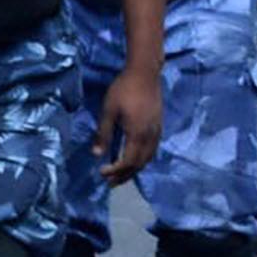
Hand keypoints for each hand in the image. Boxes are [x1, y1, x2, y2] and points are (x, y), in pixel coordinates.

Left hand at [95, 61, 165, 182]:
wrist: (145, 73)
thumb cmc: (123, 89)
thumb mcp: (108, 111)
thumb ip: (104, 133)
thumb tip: (97, 154)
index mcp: (137, 134)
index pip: (128, 161)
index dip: (115, 171)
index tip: (102, 174)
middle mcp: (150, 137)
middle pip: (139, 164)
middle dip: (125, 176)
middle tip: (111, 183)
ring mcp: (157, 132)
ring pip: (148, 158)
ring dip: (135, 170)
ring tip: (122, 176)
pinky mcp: (159, 126)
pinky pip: (152, 150)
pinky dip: (143, 160)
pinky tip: (135, 160)